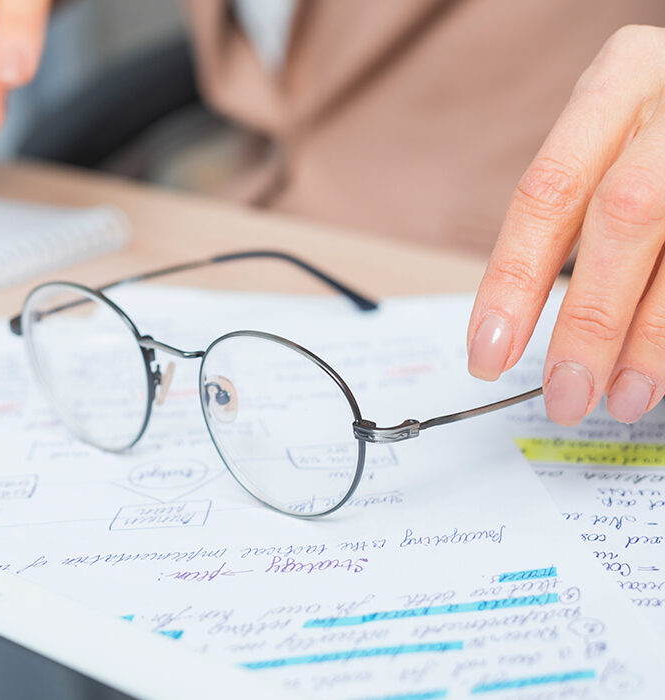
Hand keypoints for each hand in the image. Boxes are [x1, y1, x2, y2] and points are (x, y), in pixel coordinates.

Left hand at [467, 25, 664, 425]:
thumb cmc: (663, 123)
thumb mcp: (615, 132)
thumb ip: (578, 209)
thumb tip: (519, 321)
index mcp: (620, 79)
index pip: (547, 192)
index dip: (513, 282)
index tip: (488, 353)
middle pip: (622, 219)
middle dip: (589, 321)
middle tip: (564, 395)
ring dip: (649, 339)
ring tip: (621, 397)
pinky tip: (661, 370)